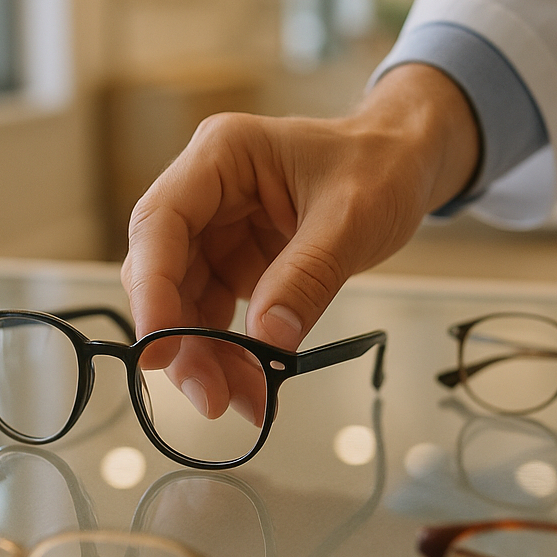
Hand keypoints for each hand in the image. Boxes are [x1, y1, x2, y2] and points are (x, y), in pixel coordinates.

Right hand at [122, 64, 478, 417]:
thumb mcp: (352, 219)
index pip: (159, 223)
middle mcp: (206, 192)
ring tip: (246, 401)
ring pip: (185, 303)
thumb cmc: (380, 167)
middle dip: (182, 339)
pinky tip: (254, 386)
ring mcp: (218, 230)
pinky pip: (216, 315)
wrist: (405, 164)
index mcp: (220, 156)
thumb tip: (269, 342)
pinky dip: (231, 354)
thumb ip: (308, 277)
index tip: (159, 349)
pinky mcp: (234, 261)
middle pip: (164, 272)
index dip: (151, 288)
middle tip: (211, 397)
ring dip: (206, 357)